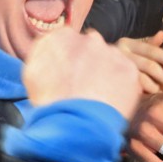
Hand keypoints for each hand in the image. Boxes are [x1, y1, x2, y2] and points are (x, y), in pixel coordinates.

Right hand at [23, 28, 140, 120]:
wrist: (75, 124)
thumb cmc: (50, 102)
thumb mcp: (33, 73)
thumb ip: (44, 54)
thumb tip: (52, 52)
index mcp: (62, 37)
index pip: (70, 41)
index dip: (72, 59)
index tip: (72, 73)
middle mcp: (89, 39)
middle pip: (92, 48)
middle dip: (91, 62)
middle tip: (87, 85)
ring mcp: (112, 53)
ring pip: (111, 59)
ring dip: (108, 72)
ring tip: (100, 95)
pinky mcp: (129, 69)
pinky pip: (127, 74)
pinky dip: (122, 85)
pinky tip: (112, 99)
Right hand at [116, 30, 162, 93]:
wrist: (91, 68)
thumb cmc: (121, 58)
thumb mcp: (134, 48)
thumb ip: (149, 44)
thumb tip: (162, 34)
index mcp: (128, 43)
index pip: (153, 51)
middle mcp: (120, 53)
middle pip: (149, 65)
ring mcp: (114, 68)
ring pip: (141, 79)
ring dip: (154, 87)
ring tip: (159, 91)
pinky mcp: (111, 82)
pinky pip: (131, 89)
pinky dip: (142, 92)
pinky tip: (146, 95)